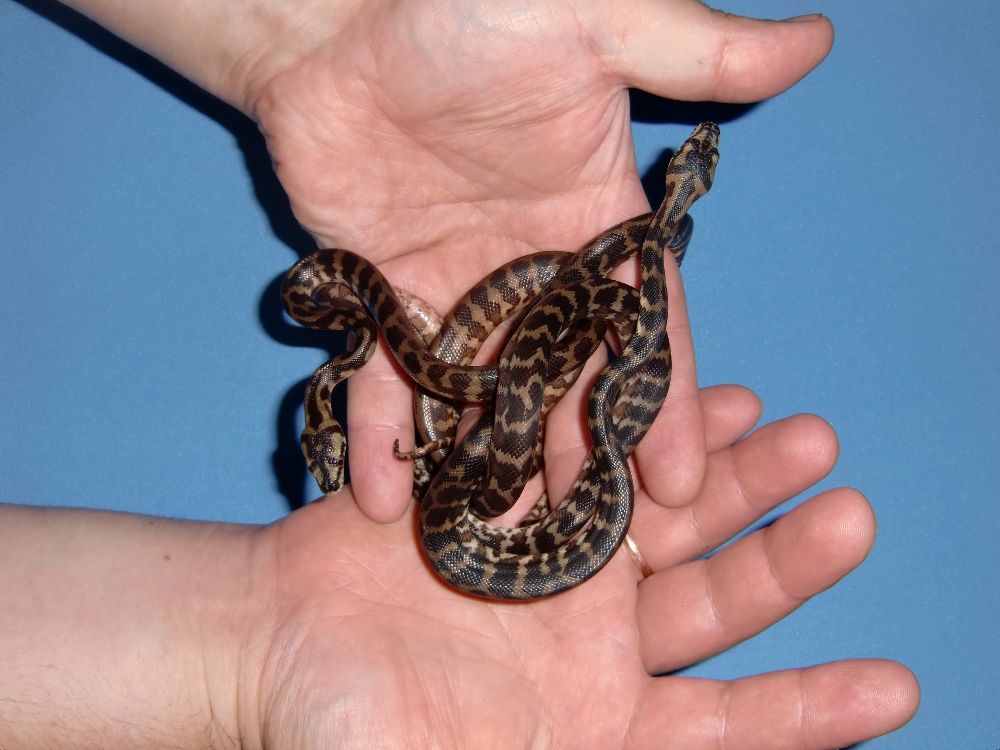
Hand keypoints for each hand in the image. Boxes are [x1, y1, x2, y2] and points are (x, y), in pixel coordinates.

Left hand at [238, 1, 833, 518]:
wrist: (338, 15)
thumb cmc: (468, 11)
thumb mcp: (593, 25)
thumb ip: (693, 50)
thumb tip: (813, 38)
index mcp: (597, 221)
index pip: (647, 329)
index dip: (667, 406)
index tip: (685, 483)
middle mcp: (534, 268)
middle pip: (568, 382)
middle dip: (581, 457)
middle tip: (588, 540)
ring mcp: (457, 288)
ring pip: (485, 395)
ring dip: (489, 463)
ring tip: (495, 541)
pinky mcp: (384, 294)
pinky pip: (387, 375)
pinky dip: (385, 431)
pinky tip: (384, 498)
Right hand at [242, 385, 917, 747]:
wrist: (273, 641)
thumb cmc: (347, 734)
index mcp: (595, 720)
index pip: (719, 725)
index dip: (801, 713)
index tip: (891, 690)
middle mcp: (596, 636)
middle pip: (710, 600)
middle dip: (783, 563)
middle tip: (852, 516)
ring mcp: (563, 560)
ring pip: (665, 518)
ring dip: (733, 480)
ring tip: (803, 438)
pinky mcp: (519, 499)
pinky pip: (591, 458)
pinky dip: (639, 430)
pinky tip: (702, 397)